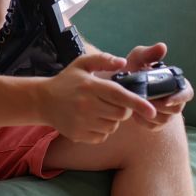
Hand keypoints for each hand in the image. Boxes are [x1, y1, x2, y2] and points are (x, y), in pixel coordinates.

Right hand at [41, 52, 155, 142]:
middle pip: (121, 114)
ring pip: (113, 126)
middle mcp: (86, 105)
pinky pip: (102, 136)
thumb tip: (123, 62)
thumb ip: (104, 60)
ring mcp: (82, 122)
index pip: (119, 95)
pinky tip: (91, 120)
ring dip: (112, 119)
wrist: (43, 100)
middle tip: (114, 103)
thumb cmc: (67, 81)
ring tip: (98, 109)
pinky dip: (102, 129)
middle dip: (124, 110)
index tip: (152, 110)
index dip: (138, 103)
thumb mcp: (82, 64)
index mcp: (90, 86)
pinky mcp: (79, 135)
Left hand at [124, 43, 193, 128]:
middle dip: (161, 107)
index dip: (180, 98)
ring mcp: (166, 112)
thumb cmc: (132, 68)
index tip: (166, 100)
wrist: (117, 84)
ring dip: (151, 113)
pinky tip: (133, 112)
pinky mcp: (155, 123)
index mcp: (175, 83)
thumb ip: (149, 53)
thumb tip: (162, 46)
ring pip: (165, 119)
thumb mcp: (138, 58)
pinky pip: (154, 126)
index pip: (187, 92)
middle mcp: (174, 99)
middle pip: (176, 109)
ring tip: (137, 104)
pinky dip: (144, 121)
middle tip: (145, 102)